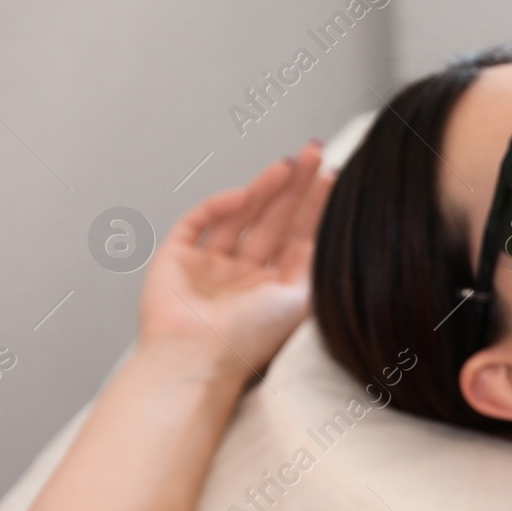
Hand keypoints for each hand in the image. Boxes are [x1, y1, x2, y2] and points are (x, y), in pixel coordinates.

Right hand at [137, 143, 333, 378]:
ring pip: (241, 216)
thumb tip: (334, 228)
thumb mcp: (299, 299)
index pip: (299, 237)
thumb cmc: (249, 338)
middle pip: (273, 220)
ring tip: (289, 163)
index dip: (315, 206)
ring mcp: (210, 265)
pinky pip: (199, 222)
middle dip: (294, 187)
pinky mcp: (177, 257)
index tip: (332, 176)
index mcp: (273, 288)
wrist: (197, 357)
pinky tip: (243, 194)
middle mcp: (243, 276)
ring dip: (263, 188)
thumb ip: (314, 263)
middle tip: (315, 153)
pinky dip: (219, 205)